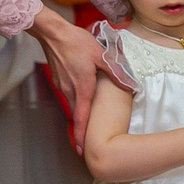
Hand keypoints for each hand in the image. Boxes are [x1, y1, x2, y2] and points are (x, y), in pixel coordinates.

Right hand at [31, 10, 103, 153]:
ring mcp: (63, 86)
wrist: (52, 32)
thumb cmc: (76, 42)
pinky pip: (70, 96)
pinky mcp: (60, 79)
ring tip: (89, 126)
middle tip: (88, 145)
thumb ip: (116, 71)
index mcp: (82, 89)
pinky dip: (77, 103)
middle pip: (77, 116)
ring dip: (81, 117)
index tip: (82, 151)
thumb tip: (130, 85)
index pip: (82, 118)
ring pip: (74, 106)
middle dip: (82, 131)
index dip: (83, 136)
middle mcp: (70, 91)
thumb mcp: (101, 55)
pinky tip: (85, 99)